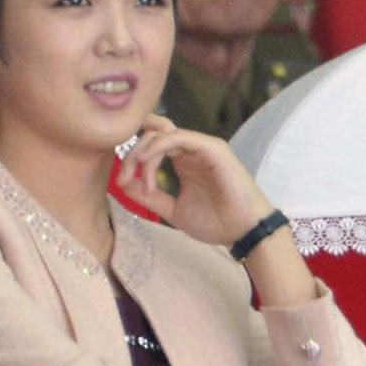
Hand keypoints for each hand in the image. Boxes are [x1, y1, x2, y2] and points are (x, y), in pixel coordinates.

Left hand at [119, 114, 272, 247]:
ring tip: (136, 177)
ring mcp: (202, 146)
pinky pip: (179, 137)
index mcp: (184, 161)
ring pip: (162, 134)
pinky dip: (159, 146)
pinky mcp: (212, 147)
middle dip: (131, 154)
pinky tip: (146, 162)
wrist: (244, 232)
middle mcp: (192, 150)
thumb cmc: (216, 222)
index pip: (152, 145)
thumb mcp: (173, 210)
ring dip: (143, 153)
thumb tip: (122, 184)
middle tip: (123, 179)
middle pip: (153, 135)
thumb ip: (149, 197)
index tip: (120, 183)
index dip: (132, 157)